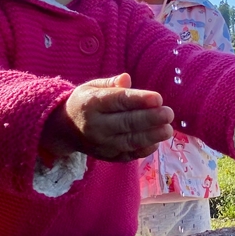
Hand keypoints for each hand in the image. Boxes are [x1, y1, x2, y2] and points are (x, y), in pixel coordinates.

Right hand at [41, 73, 173, 161]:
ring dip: (151, 136)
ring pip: (129, 141)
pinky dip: (143, 150)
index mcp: (92, 104)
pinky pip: (128, 155)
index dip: (139, 100)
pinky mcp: (107, 157)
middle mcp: (95, 126)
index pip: (118, 101)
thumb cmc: (85, 103)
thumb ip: (111, 84)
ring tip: (168, 130)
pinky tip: (156, 142)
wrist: (65, 130)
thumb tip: (127, 79)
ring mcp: (101, 144)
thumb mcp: (92, 87)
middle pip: (126, 122)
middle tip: (169, 113)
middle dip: (150, 119)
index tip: (158, 98)